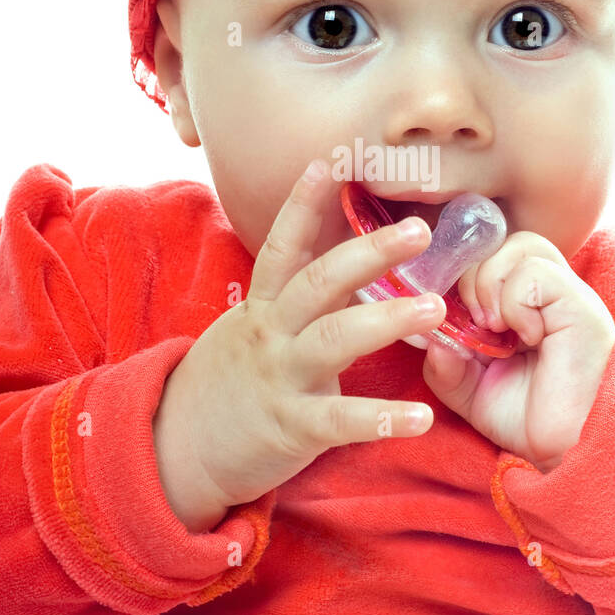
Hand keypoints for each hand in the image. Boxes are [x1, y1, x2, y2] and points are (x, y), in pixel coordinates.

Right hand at [153, 161, 447, 526]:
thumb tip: (345, 263)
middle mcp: (271, 334)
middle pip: (319, 282)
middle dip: (369, 252)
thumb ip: (294, 300)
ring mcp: (280, 378)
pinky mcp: (291, 427)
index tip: (328, 163)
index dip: (302, 205)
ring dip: (387, 320)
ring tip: (437, 308)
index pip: (282, 246)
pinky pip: (341, 421)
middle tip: (419, 231)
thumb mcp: (253, 330)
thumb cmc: (230, 384)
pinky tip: (422, 419)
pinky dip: (383, 420)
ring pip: (334, 340)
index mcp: (264, 308)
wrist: (177, 451)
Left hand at [421, 231, 614, 472]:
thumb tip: (430, 337)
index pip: (495, 250)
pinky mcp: (584, 309)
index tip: (456, 311)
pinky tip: (523, 337)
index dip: (467, 270)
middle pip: (506, 239)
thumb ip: (445, 359)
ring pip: (522, 246)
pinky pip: (537, 275)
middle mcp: (554, 291)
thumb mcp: (468, 388)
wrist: (559, 454)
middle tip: (475, 322)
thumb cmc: (522, 420)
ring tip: (496, 330)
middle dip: (474, 277)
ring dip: (493, 287)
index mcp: (528, 302)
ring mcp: (573, 295)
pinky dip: (516, 303)